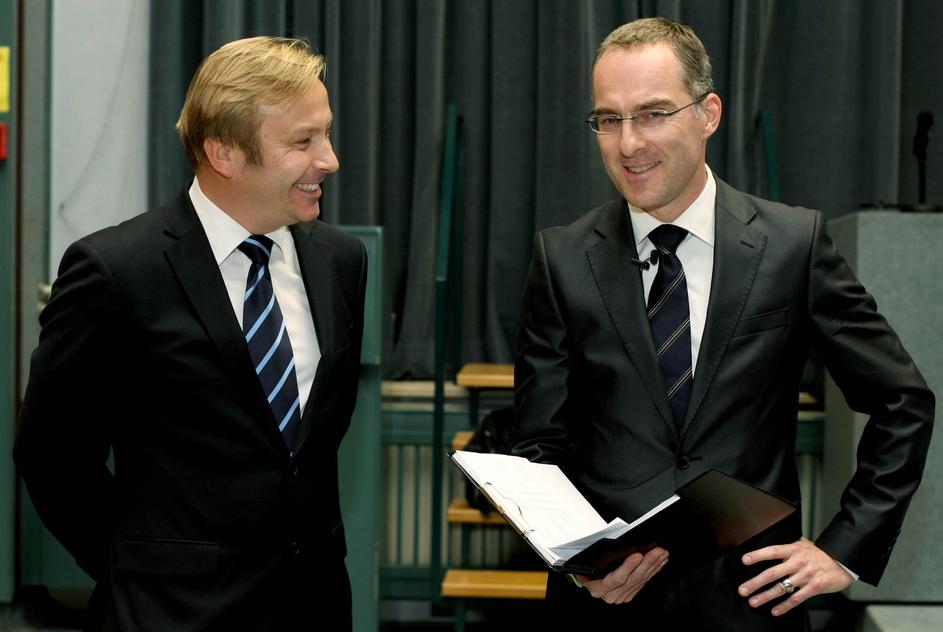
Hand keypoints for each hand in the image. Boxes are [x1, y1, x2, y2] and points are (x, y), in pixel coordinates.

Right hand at [577, 547, 668, 603]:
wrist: (587, 579)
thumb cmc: (587, 569)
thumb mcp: (589, 563)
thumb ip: (602, 559)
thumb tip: (621, 548)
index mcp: (598, 588)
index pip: (616, 578)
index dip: (628, 567)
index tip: (638, 555)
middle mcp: (610, 595)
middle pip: (633, 579)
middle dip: (647, 563)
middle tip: (657, 551)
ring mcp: (621, 596)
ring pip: (640, 580)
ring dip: (654, 566)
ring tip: (662, 554)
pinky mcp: (629, 594)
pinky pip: (644, 582)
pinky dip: (653, 571)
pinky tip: (659, 563)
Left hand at [739, 537, 853, 616]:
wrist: (843, 562)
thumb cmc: (821, 554)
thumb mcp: (804, 545)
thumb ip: (789, 547)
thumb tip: (774, 548)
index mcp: (793, 550)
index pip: (772, 551)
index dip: (757, 555)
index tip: (744, 560)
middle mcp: (797, 562)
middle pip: (772, 573)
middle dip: (755, 582)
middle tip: (743, 589)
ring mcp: (805, 576)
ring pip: (782, 587)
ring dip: (765, 596)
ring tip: (753, 602)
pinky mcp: (814, 587)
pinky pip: (796, 598)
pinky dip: (785, 606)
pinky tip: (775, 610)